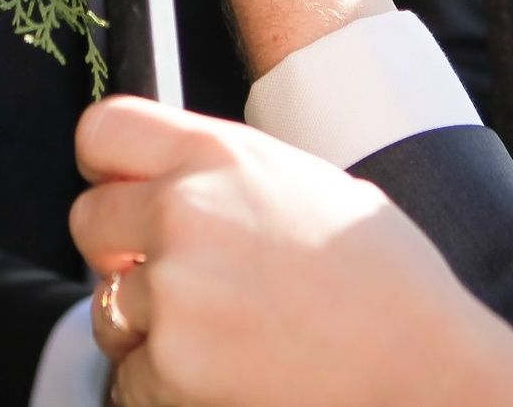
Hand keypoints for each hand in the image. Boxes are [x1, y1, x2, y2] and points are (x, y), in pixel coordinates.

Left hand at [72, 97, 512, 406]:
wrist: (424, 370)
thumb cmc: (389, 284)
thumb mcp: (312, 184)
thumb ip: (229, 175)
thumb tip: (173, 180)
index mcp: (222, 155)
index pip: (104, 131)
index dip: (108, 166)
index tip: (120, 187)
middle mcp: (185, 214)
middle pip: (87, 220)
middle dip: (119, 252)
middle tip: (173, 276)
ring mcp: (173, 293)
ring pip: (106, 308)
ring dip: (145, 325)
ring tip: (222, 334)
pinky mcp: (169, 367)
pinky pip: (130, 377)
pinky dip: (164, 384)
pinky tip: (227, 374)